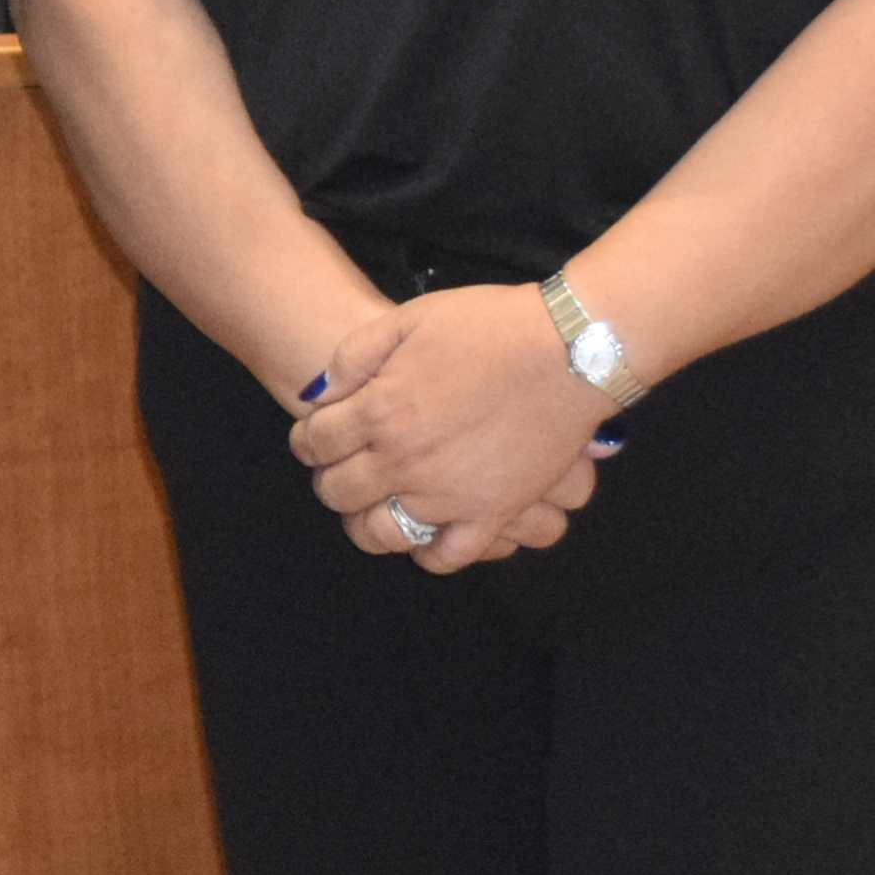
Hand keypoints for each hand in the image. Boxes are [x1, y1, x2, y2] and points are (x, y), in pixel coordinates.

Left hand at [289, 288, 614, 571]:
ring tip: (371, 505)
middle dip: (329, 478)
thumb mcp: (407, 319)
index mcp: (378, 412)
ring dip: (365, 522)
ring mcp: (447, 495)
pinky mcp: (491, 513)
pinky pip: (447, 555)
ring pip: (381, 533)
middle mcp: (403, 461)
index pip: (315, 443)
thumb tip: (318, 394)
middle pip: (338, 491)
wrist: (567, 350)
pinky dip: (428, 553)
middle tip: (340, 467)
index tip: (316, 435)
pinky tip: (423, 534)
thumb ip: (354, 357)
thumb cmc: (488, 327)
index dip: (307, 438)